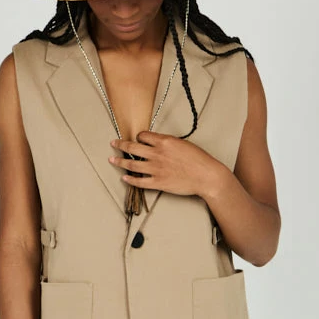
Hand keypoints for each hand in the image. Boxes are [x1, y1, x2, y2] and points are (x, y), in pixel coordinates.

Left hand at [108, 130, 224, 199]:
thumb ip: (168, 144)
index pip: (143, 135)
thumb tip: (158, 144)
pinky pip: (139, 181)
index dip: (138, 137)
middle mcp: (157, 154)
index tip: (137, 139)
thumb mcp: (183, 144)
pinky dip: (130, 179)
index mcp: (164, 141)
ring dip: (119, 161)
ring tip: (112, 160)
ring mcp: (155, 169)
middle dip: (120, 144)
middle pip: (132, 147)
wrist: (206, 176)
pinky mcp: (157, 183)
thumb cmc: (199, 160)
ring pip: (131, 164)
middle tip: (114, 143)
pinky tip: (124, 178)